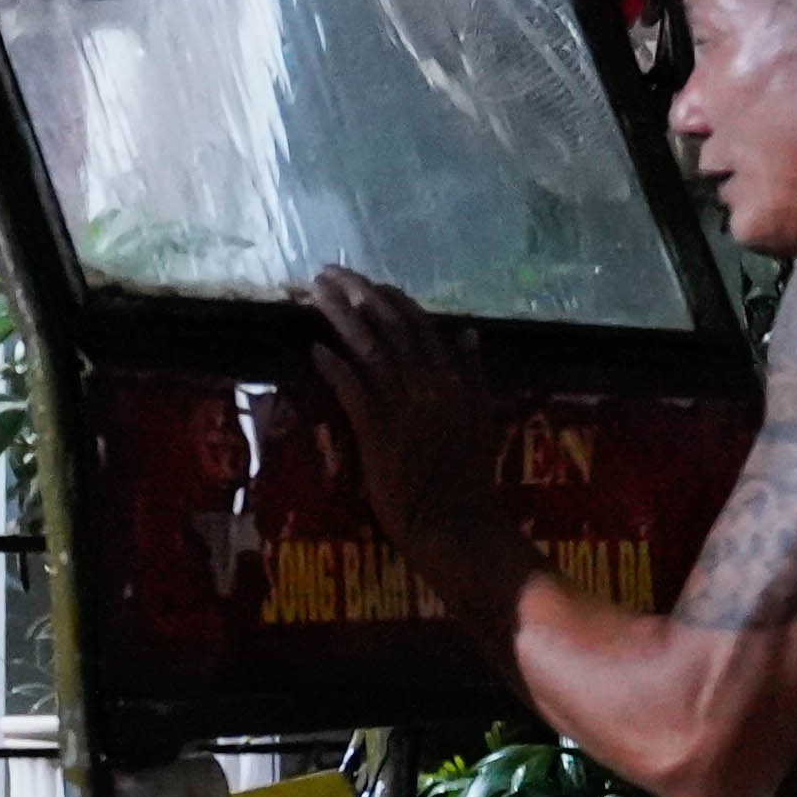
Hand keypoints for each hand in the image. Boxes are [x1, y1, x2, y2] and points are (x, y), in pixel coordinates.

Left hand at [301, 270, 528, 650]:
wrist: (457, 523)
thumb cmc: (468, 477)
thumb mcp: (481, 416)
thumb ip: (475, 373)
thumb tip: (470, 333)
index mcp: (454, 378)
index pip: (419, 323)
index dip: (388, 298)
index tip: (365, 282)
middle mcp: (429, 383)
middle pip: (387, 324)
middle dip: (355, 293)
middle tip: (327, 273)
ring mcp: (402, 406)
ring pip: (367, 348)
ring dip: (337, 317)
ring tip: (314, 295)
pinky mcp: (378, 432)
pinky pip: (352, 388)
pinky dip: (333, 365)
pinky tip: (315, 349)